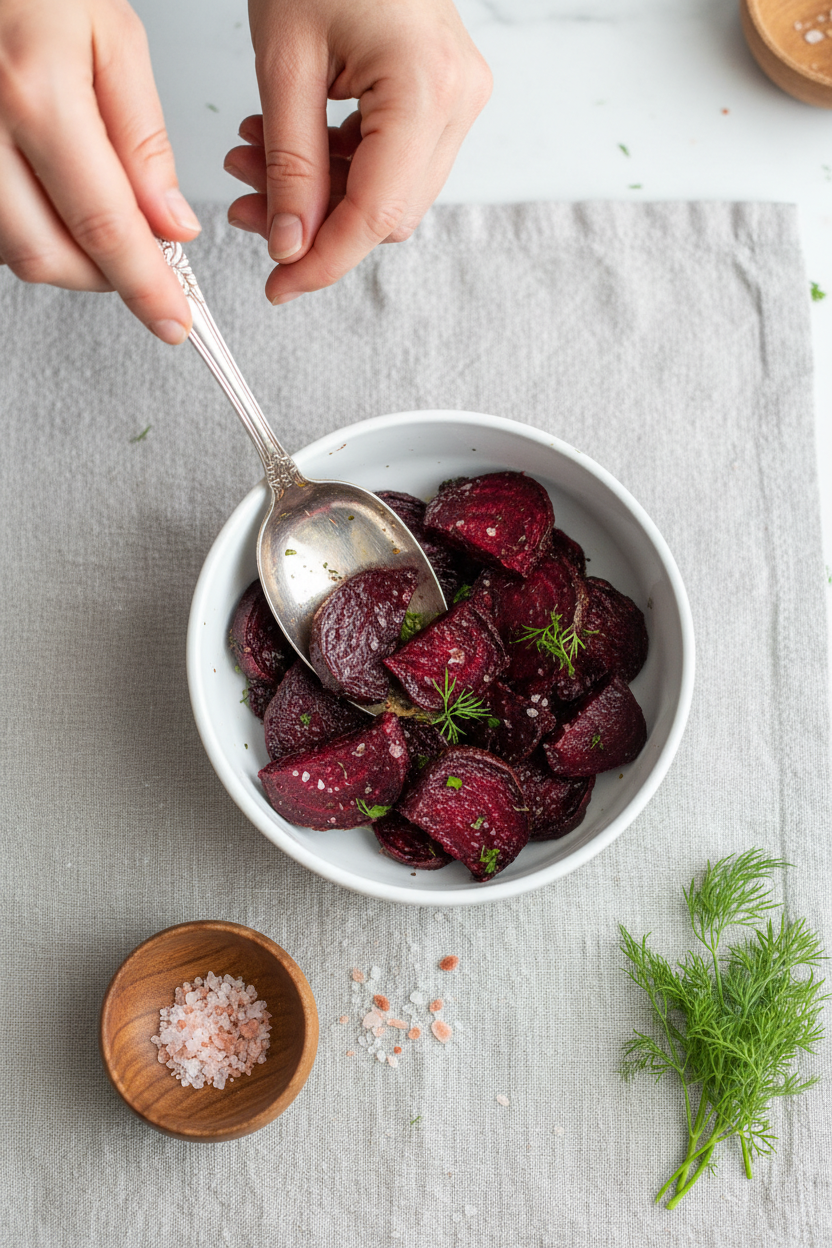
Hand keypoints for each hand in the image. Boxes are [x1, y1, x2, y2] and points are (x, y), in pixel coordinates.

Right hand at [0, 0, 199, 342]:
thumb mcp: (112, 39)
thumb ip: (144, 141)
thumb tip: (171, 226)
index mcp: (36, 94)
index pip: (104, 226)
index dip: (146, 286)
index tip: (175, 319)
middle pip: (47, 255)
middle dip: (105, 279)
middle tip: (144, 266)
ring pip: (12, 251)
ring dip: (66, 257)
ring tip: (100, 217)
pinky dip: (31, 230)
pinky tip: (55, 199)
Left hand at [224, 0, 490, 303]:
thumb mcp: (284, 62)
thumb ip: (290, 164)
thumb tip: (291, 244)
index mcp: (426, 89)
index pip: (375, 215)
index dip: (323, 261)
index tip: (281, 286)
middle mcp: (457, 100)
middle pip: (388, 213)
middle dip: (315, 225)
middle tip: (251, 212)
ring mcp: (457, 98)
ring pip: (389, 193)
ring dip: (321, 195)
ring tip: (254, 162)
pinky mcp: (443, 94)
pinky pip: (392, 161)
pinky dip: (339, 167)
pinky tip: (290, 144)